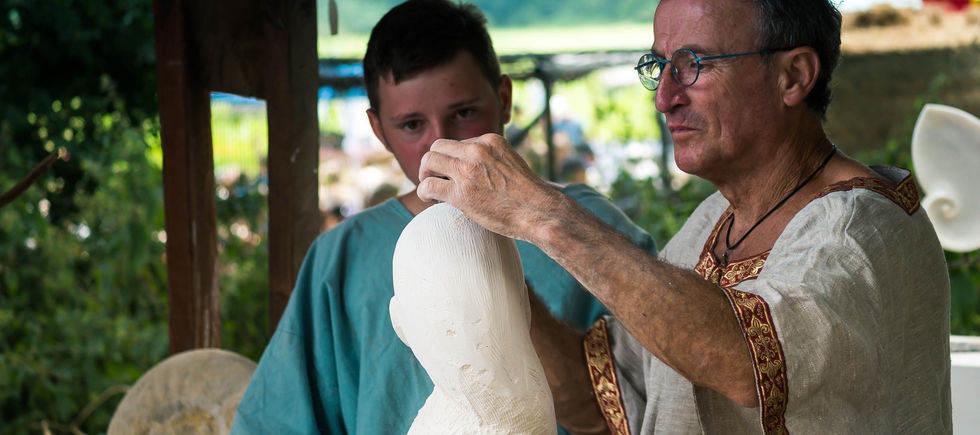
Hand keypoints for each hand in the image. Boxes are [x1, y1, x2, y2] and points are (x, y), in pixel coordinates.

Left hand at [417, 133, 559, 241]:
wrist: (540, 212)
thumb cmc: (528, 195)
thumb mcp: (510, 163)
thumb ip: (490, 159)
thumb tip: (473, 169)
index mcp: (490, 140)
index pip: (457, 143)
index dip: (452, 159)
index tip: (455, 174)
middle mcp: (477, 150)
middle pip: (437, 146)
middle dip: (433, 162)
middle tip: (436, 178)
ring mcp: (468, 170)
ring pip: (428, 161)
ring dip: (425, 174)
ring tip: (431, 188)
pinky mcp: (461, 193)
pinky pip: (428, 185)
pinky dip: (424, 191)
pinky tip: (430, 199)